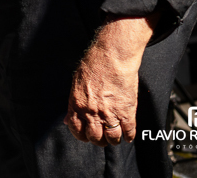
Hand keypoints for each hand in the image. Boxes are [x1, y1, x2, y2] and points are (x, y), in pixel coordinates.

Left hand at [63, 17, 153, 145]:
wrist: (112, 56)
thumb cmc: (93, 64)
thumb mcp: (76, 83)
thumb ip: (73, 104)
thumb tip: (67, 119)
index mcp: (77, 104)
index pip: (76, 130)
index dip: (81, 136)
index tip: (86, 136)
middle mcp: (92, 112)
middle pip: (95, 138)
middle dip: (98, 140)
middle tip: (102, 137)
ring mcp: (110, 113)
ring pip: (112, 138)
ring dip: (114, 140)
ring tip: (115, 137)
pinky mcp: (127, 111)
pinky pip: (129, 131)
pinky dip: (129, 135)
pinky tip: (128, 134)